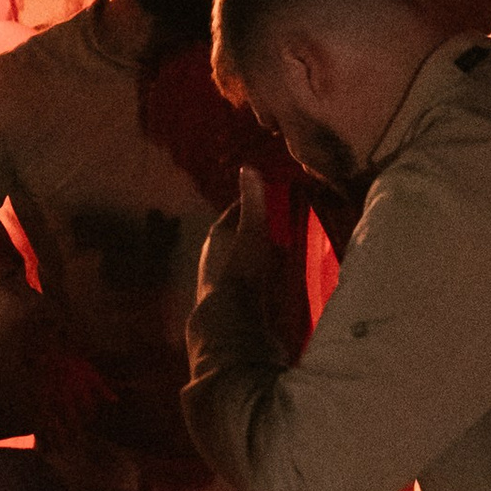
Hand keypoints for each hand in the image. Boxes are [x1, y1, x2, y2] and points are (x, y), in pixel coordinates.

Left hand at [198, 166, 267, 296]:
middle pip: (234, 239)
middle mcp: (211, 259)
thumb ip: (253, 202)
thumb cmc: (240, 271)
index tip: (269, 202)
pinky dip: (257, 281)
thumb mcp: (251, 231)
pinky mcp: (226, 305)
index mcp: (216, 238)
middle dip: (254, 234)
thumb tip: (247, 168)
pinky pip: (244, 286)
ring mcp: (217, 283)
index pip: (232, 215)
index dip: (250, 207)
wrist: (229, 322)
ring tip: (279, 258)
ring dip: (256, 259)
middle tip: (279, 230)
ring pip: (238, 264)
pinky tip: (270, 287)